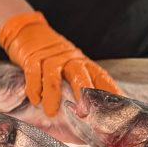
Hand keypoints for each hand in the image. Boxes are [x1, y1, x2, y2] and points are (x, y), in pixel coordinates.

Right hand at [0, 12, 120, 116]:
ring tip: (51, 112)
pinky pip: (33, 73)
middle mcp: (69, 59)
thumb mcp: (70, 66)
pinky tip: (35, 100)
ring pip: (53, 76)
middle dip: (83, 91)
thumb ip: (79, 86)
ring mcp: (50, 58)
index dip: (110, 90)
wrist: (29, 32)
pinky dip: (34, 87)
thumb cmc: (53, 57)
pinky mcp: (32, 58)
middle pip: (79, 74)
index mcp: (83, 63)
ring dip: (52, 94)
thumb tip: (90, 114)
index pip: (100, 76)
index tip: (118, 105)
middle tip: (85, 110)